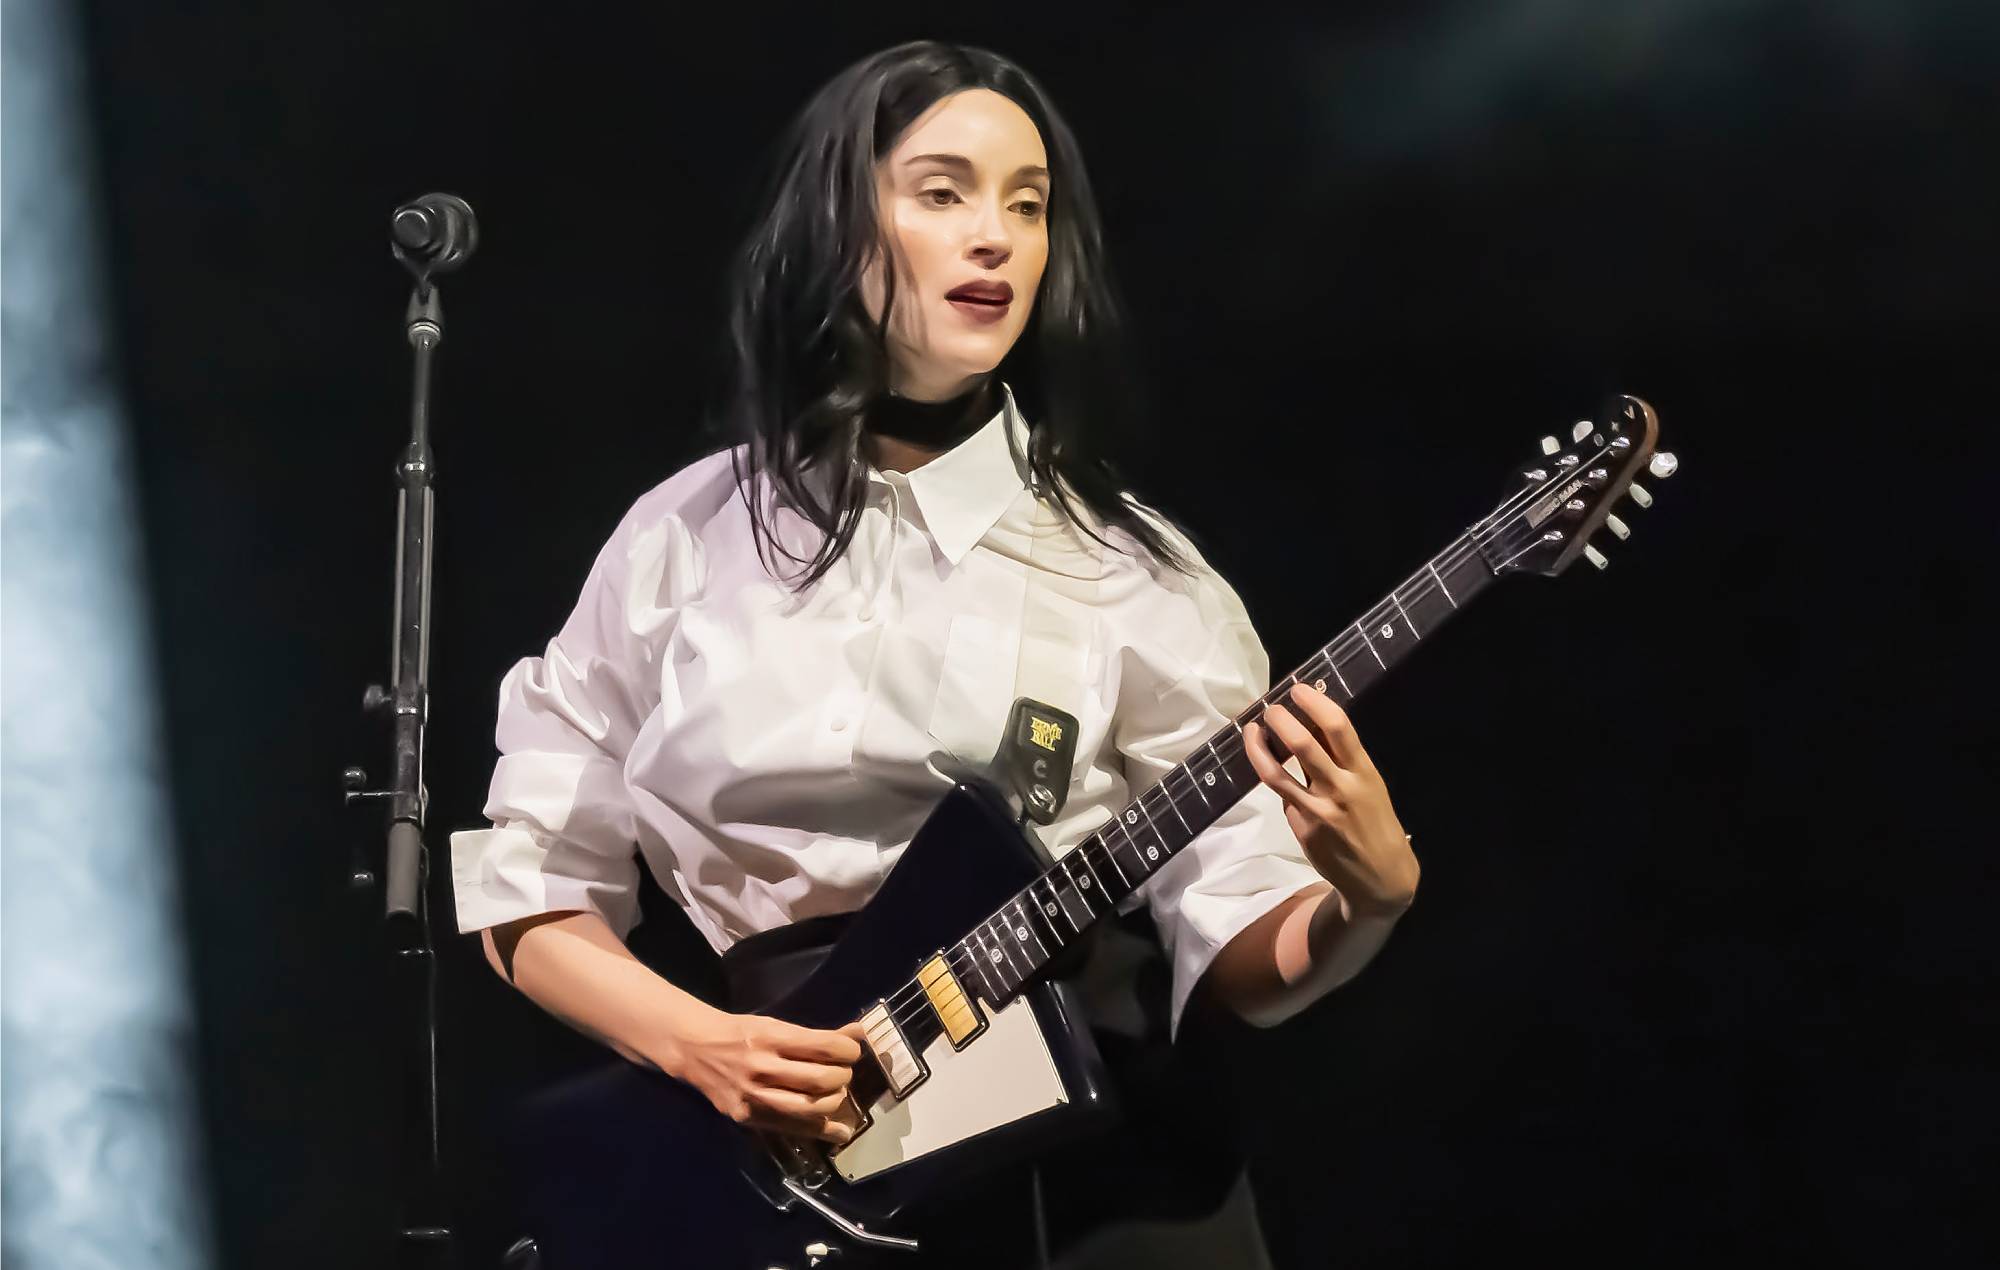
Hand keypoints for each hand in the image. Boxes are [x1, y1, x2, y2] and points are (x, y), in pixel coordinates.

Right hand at [660, 1006, 868, 1143]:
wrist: (695, 1048)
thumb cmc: (741, 1033)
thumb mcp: (776, 1025)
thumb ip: (817, 1036)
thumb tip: (858, 1034)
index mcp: (771, 1037)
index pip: (823, 1047)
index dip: (848, 1050)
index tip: (851, 1051)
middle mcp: (762, 1067)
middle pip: (821, 1080)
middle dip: (843, 1076)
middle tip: (842, 1073)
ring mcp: (753, 1096)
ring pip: (810, 1108)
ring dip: (835, 1102)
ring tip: (835, 1094)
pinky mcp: (747, 1118)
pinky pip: (792, 1128)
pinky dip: (822, 1131)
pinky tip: (839, 1131)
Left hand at [1243, 681, 1419, 915]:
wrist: (1381, 877)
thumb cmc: (1375, 823)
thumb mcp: (1370, 786)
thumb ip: (1342, 760)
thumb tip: (1311, 726)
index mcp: (1364, 772)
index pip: (1338, 727)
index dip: (1314, 703)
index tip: (1297, 689)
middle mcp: (1342, 789)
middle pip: (1303, 744)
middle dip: (1280, 720)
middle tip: (1270, 708)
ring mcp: (1319, 811)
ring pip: (1277, 773)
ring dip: (1259, 746)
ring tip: (1252, 730)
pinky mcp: (1303, 829)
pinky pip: (1282, 798)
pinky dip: (1274, 780)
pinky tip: (1271, 769)